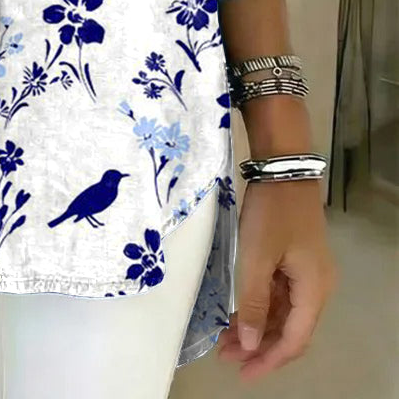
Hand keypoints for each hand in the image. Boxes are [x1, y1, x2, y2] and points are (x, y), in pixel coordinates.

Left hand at [216, 178, 336, 380]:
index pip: (295, 340)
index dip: (269, 360)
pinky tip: (238, 312)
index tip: (243, 374)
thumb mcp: (256, 258)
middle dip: (259, 346)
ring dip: (257, 327)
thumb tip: (250, 343)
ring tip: (226, 339)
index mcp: (314, 290)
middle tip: (227, 357)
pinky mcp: (294, 258)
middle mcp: (316, 286)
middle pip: (290, 329)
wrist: (282, 168)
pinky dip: (260, 306)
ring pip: (283, 312)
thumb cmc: (271, 214)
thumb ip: (253, 303)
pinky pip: (279, 293)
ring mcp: (306, 271)